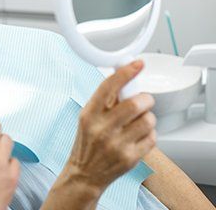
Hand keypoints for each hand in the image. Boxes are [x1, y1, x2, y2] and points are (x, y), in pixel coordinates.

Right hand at [66, 60, 156, 193]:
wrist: (84, 173)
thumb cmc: (87, 142)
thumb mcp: (87, 117)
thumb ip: (104, 99)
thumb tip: (123, 75)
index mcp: (89, 114)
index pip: (109, 87)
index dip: (125, 72)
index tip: (137, 64)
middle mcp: (102, 128)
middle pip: (135, 103)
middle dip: (145, 99)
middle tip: (143, 100)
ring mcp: (116, 144)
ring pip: (147, 120)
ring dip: (148, 117)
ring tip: (139, 121)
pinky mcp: (130, 158)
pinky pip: (152, 137)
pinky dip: (149, 134)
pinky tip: (138, 136)